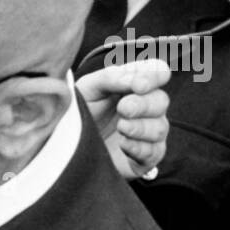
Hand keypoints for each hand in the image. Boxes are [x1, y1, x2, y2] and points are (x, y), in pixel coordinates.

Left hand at [76, 58, 169, 178]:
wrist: (67, 146)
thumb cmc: (80, 112)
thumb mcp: (88, 89)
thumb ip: (110, 78)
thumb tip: (136, 80)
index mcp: (134, 85)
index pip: (158, 72)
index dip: (155, 76)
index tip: (139, 86)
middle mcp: (146, 107)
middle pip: (162, 101)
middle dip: (143, 104)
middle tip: (123, 108)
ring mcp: (147, 133)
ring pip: (160, 127)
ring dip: (141, 127)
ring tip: (120, 127)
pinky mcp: (144, 157)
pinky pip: (154, 152)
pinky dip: (139, 147)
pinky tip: (123, 144)